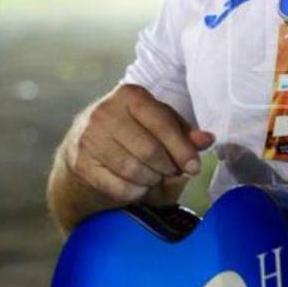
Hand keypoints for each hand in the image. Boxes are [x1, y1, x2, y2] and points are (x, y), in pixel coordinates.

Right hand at [62, 83, 213, 208]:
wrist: (82, 145)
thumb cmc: (131, 131)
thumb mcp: (159, 123)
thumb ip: (184, 131)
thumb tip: (207, 140)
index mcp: (129, 95)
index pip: (163, 124)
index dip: (183, 150)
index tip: (193, 166)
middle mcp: (104, 112)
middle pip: (150, 151)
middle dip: (167, 167)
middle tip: (170, 172)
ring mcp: (88, 138)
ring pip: (134, 170)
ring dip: (151, 180)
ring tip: (153, 176)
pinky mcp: (80, 164)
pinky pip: (118, 187)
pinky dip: (135, 192)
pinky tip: (137, 185)